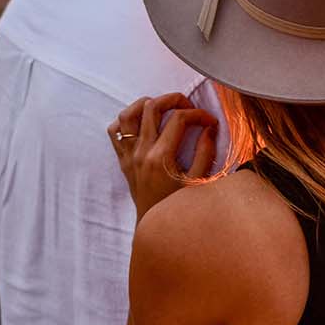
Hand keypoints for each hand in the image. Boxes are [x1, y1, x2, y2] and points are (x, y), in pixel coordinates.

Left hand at [107, 93, 217, 219]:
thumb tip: (210, 128)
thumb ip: (206, 152)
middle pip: (152, 107)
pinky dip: (126, 121)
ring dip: (146, 104)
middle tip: (188, 106)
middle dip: (173, 99)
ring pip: (128, 114)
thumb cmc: (177, 206)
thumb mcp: (198, 181)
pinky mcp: (123, 160)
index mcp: (161, 157)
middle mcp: (141, 152)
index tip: (210, 121)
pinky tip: (142, 124)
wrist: (154, 225)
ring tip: (163, 108)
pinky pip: (115, 132)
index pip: (179, 119)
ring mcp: (129, 155)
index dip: (198, 114)